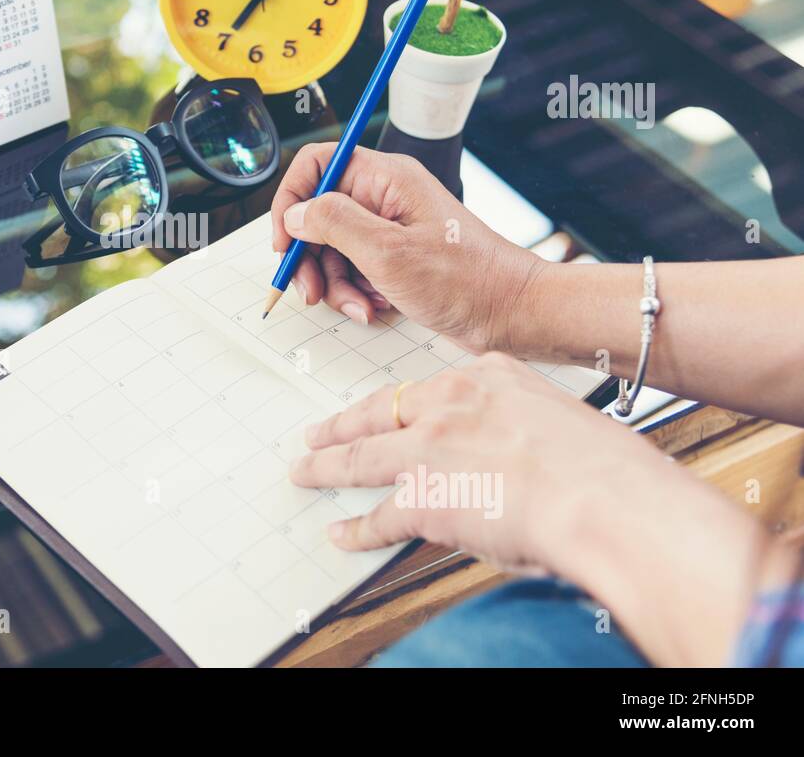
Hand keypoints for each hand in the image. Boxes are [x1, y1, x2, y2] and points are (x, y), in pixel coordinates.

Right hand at [270, 144, 540, 353]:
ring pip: (333, 248)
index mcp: (385, 178)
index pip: (317, 164)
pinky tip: (372, 309)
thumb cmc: (466, 280)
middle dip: (310, 256)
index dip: (292, 200)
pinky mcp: (395, 257)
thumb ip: (334, 224)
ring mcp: (390, 228)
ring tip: (357, 306)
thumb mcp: (387, 252)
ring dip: (334, 283)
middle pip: (318, 213)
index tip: (285, 241)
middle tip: (310, 291)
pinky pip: (354, 269)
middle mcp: (385, 196)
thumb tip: (296, 213)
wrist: (510, 314)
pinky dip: (354, 292)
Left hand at [291, 354, 671, 572]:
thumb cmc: (603, 467)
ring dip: (327, 466)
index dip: (407, 403)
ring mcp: (428, 448)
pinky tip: (342, 535)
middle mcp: (449, 404)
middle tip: (320, 430)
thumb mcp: (557, 421)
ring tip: (306, 470)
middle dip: (345, 422)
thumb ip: (518, 432)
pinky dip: (357, 530)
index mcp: (489, 376)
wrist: (605, 499)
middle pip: (380, 410)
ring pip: (360, 456)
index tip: (393, 407)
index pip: (432, 387)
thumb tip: (505, 463)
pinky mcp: (422, 498)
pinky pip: (379, 517)